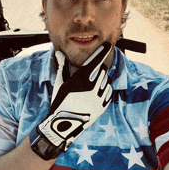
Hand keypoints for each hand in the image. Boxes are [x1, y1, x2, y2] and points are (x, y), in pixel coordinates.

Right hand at [36, 42, 112, 158]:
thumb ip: (63, 66)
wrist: (64, 124)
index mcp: (82, 79)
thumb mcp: (60, 83)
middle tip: (90, 74)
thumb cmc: (60, 101)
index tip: (108, 45)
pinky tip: (97, 93)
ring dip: (102, 79)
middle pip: (102, 69)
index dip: (102, 51)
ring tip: (93, 85)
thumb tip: (59, 53)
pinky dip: (105, 89)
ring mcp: (100, 97)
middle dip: (98, 68)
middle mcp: (93, 86)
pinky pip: (109, 91)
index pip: (96, 60)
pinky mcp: (103, 105)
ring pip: (107, 80)